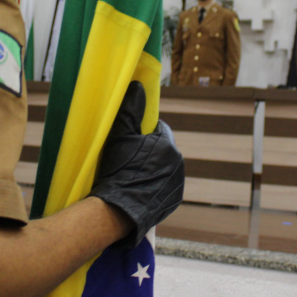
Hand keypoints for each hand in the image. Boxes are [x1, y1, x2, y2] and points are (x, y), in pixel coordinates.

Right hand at [90, 82, 184, 247]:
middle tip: (129, 157)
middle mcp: (179, 164)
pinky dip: (154, 186)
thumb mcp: (120, 136)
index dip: (144, 131)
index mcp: (168, 145)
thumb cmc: (119, 170)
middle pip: (163, 149)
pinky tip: (138, 189)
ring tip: (132, 174)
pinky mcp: (173, 201)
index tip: (131, 138)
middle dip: (149, 150)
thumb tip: (137, 86)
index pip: (159, 129)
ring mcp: (177, 185)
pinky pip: (164, 187)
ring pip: (165, 168)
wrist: (118, 210)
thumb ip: (130, 109)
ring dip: (153, 168)